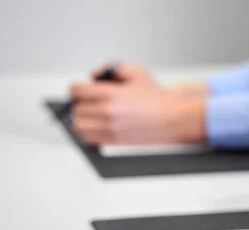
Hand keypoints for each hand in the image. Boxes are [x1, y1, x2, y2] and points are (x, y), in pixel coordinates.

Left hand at [69, 64, 206, 144]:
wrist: (172, 119)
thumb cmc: (157, 99)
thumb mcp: (136, 72)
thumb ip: (110, 69)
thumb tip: (93, 75)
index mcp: (111, 94)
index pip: (77, 91)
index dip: (76, 89)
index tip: (80, 90)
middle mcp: (108, 112)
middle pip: (76, 109)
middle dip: (81, 103)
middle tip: (89, 102)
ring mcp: (110, 129)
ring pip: (79, 126)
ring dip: (82, 119)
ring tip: (90, 115)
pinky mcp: (114, 141)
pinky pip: (89, 139)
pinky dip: (88, 132)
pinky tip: (96, 126)